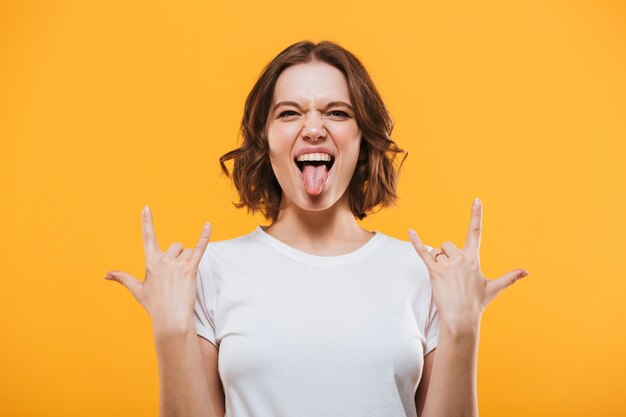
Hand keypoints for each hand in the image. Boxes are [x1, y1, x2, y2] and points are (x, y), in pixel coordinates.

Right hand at [104, 206, 211, 331]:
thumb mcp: (137, 290)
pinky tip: (208, 224)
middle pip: (175, 247)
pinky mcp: (190, 269)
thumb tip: (106, 275)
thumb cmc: (155, 306)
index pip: (148, 238)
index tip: (147, 208)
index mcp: (150, 263)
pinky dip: (204, 236)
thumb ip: (123, 278)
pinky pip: (199, 249)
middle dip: (178, 257)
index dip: (147, 222)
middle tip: (176, 279)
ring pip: (187, 251)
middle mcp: (163, 261)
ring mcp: (177, 265)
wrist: (171, 320)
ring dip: (188, 261)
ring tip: (184, 281)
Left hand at [408, 198, 528, 334]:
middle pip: (448, 245)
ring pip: (437, 252)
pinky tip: (410, 231)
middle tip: (451, 276)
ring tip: (444, 279)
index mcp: (473, 259)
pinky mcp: (434, 272)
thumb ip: (510, 277)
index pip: (475, 232)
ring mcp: (447, 265)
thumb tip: (527, 272)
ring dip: (437, 261)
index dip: (476, 215)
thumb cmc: (477, 304)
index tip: (476, 201)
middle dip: (447, 256)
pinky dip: (416, 242)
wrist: (462, 319)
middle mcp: (461, 259)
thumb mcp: (494, 288)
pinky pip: (423, 253)